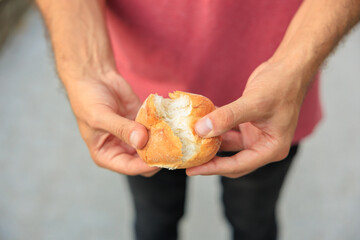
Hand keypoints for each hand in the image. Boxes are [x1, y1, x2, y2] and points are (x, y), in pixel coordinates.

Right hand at [65, 72, 159, 176]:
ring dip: (162, 141)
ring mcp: (133, 135)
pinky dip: (162, 126)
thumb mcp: (100, 117)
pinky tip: (169, 121)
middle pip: (144, 161)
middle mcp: (121, 148)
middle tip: (169, 147)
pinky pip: (155, 128)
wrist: (93, 77)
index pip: (129, 168)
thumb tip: (142, 141)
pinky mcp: (142, 122)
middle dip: (156, 155)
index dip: (145, 166)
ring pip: (153, 146)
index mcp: (107, 155)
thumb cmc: (87, 100)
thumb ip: (122, 129)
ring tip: (171, 134)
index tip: (160, 159)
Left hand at [186, 60, 308, 177]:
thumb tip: (200, 130)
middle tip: (188, 159)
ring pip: (227, 145)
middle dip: (211, 160)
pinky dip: (214, 127)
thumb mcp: (253, 103)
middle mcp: (263, 145)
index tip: (192, 169)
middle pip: (232, 160)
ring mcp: (255, 135)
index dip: (214, 168)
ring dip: (210, 142)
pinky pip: (227, 130)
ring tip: (189, 141)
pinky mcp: (248, 124)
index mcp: (271, 149)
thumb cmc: (280, 86)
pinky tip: (200, 122)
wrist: (288, 68)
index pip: (239, 165)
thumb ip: (227, 118)